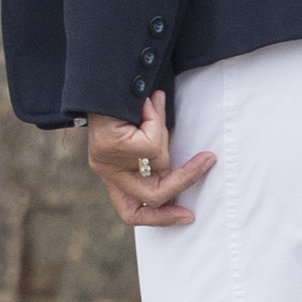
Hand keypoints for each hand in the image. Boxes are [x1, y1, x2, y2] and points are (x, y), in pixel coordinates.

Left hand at [86, 93, 214, 229]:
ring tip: (153, 111)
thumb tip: (174, 166)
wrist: (97, 82)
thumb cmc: (120, 107)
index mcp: (113, 175)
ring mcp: (107, 161)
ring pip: (157, 164)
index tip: (187, 214)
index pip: (131, 212)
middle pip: (150, 198)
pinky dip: (155, 121)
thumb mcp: (140, 136)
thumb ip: (154, 152)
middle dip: (182, 182)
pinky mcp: (113, 146)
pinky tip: (145, 105)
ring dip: (163, 136)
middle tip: (205, 163)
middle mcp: (107, 172)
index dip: (160, 219)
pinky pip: (151, 143)